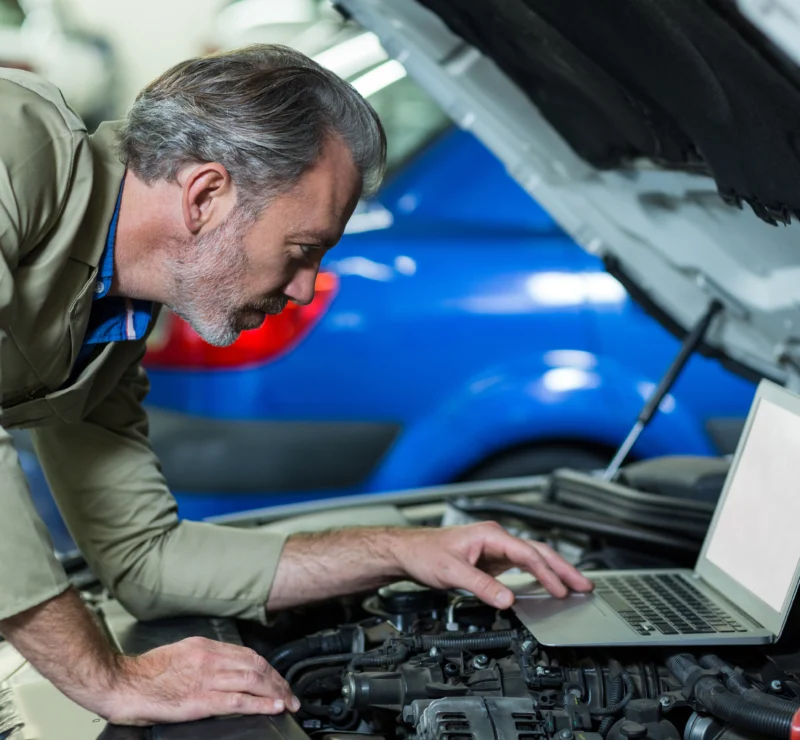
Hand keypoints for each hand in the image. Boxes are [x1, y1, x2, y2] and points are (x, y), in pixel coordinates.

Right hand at [97, 637, 298, 724]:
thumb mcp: (179, 654)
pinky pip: (238, 700)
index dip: (268, 668)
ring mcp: (207, 678)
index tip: (278, 679)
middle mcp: (210, 658)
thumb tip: (223, 667)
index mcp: (205, 646)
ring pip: (253, 680)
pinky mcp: (200, 700)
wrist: (120, 683)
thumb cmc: (144, 674)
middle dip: (278, 681)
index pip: (248, 654)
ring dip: (276, 692)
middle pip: (256, 666)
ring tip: (288, 702)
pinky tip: (273, 707)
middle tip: (291, 694)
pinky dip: (260, 703)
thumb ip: (203, 659)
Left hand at [392, 522, 593, 608]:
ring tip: (576, 586)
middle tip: (584, 585)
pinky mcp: (492, 561)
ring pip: (533, 558)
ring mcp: (496, 549)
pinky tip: (548, 586)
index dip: (546, 572)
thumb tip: (507, 599)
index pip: (527, 553)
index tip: (560, 590)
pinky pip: (522, 567)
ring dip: (554, 572)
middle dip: (563, 569)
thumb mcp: (452, 573)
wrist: (409, 552)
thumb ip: (481, 586)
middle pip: (538, 552)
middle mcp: (496, 539)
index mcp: (491, 535)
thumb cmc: (425, 553)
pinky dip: (539, 576)